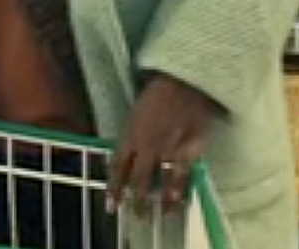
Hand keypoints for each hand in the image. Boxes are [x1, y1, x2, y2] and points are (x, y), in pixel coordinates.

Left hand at [109, 74, 223, 214]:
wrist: (186, 82)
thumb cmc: (159, 92)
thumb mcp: (137, 111)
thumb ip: (132, 133)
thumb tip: (130, 150)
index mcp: (130, 135)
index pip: (117, 166)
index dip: (114, 186)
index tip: (111, 203)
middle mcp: (145, 147)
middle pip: (136, 179)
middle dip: (133, 199)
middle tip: (133, 215)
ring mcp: (166, 150)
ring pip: (157, 181)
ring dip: (154, 200)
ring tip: (154, 216)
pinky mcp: (187, 151)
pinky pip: (180, 176)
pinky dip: (177, 191)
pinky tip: (175, 204)